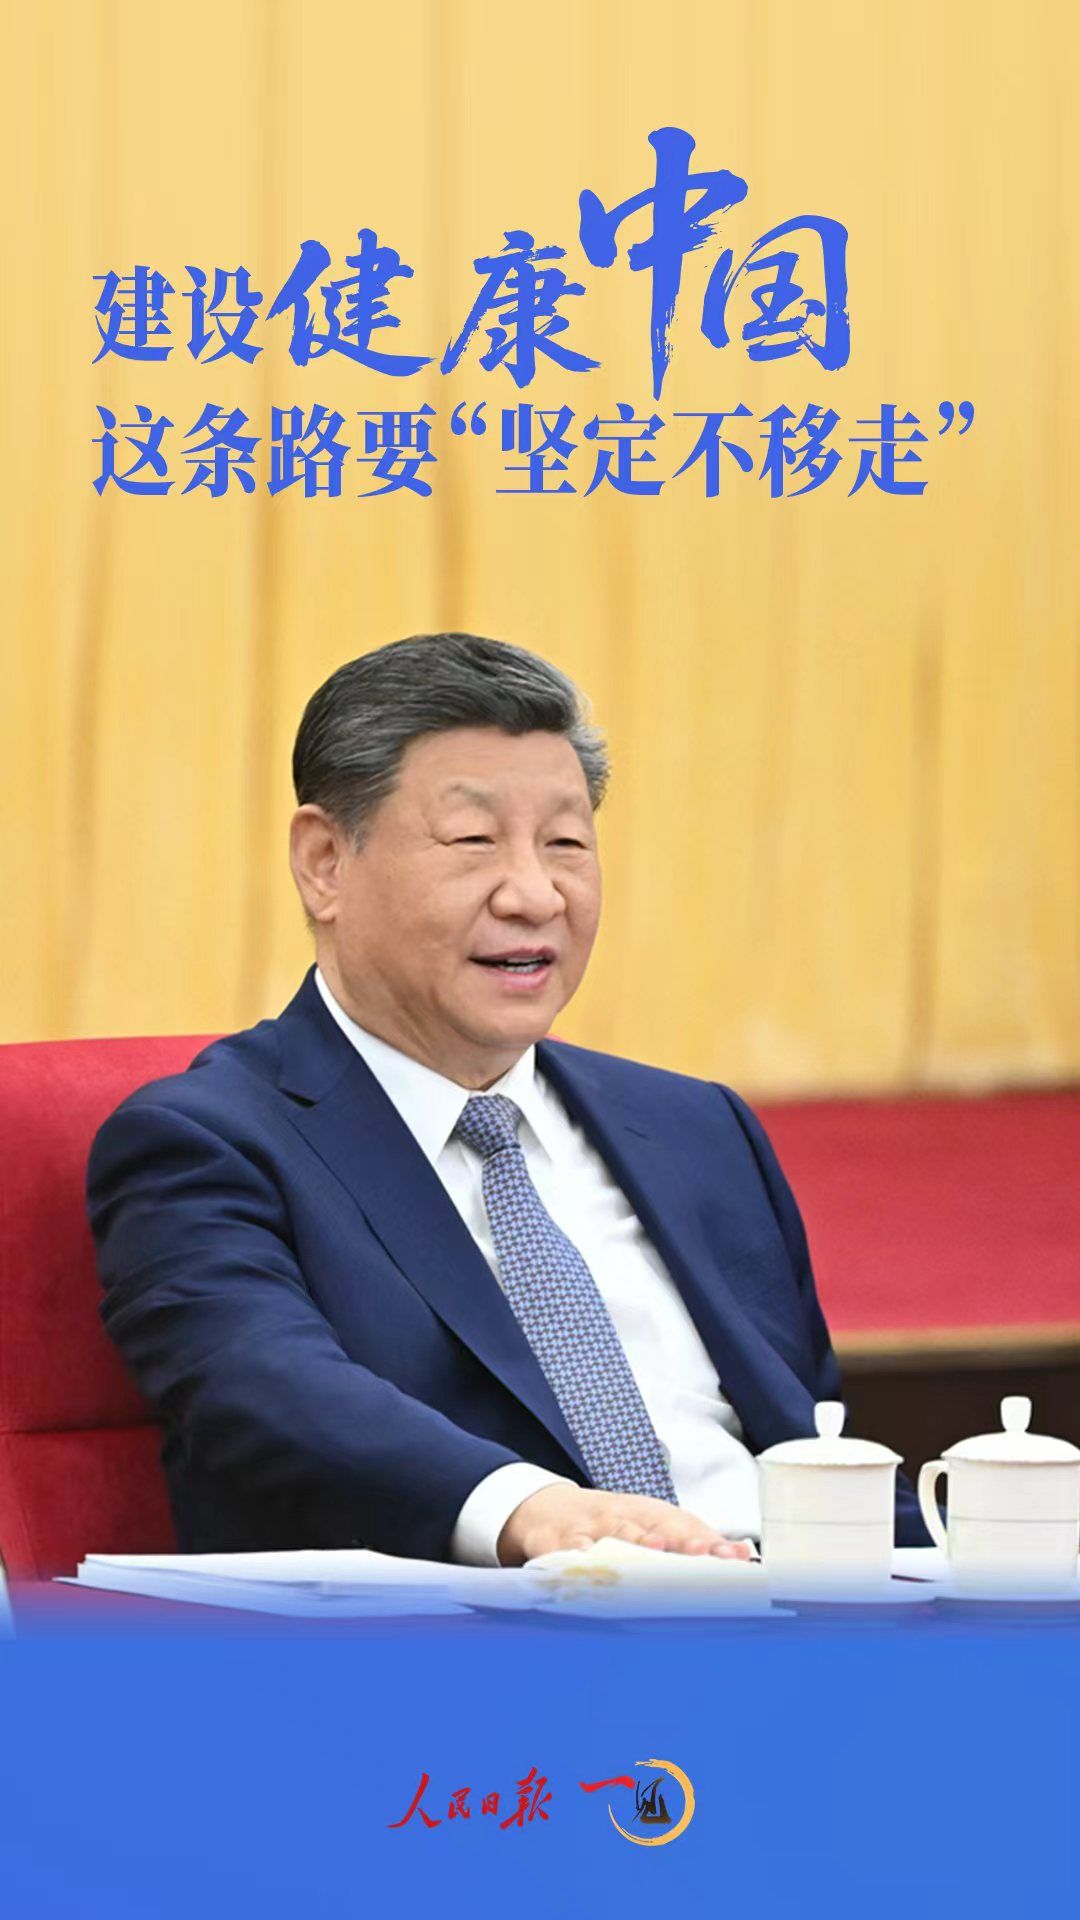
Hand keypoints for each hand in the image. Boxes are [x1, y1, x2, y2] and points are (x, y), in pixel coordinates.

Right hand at [496, 1483, 754, 1566]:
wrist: (548, 1509)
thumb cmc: (613, 1526)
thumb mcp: (652, 1527)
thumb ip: (694, 1543)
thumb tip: (745, 1557)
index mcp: (652, 1515)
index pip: (685, 1526)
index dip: (708, 1541)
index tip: (734, 1557)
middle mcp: (625, 1516)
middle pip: (654, 1526)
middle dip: (678, 1540)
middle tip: (701, 1554)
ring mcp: (590, 1526)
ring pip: (614, 1531)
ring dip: (633, 1540)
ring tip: (653, 1551)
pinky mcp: (557, 1540)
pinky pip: (566, 1548)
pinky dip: (575, 1553)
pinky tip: (586, 1561)